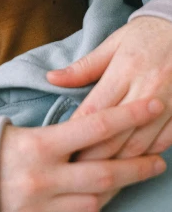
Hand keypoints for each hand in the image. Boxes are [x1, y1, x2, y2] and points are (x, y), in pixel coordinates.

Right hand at [0, 98, 165, 211]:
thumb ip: (55, 135)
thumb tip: (90, 130)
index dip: (129, 116)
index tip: (153, 106)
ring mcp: (37, 207)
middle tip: (159, 160)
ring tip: (122, 180)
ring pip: (94, 202)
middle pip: (106, 173)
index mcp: (39, 145)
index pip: (95, 127)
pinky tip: (95, 204)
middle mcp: (42, 178)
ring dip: (112, 191)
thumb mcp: (15, 129)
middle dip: (138, 166)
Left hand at [47, 17, 171, 158]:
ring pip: (140, 145)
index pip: (95, 110)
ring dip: (118, 163)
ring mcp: (168, 103)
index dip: (77, 134)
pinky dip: (146, 156)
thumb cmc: (145, 36)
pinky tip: (130, 163)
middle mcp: (147, 88)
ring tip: (97, 175)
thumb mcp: (113, 43)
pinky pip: (164, 143)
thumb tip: (51, 78)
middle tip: (74, 171)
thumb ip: (83, 67)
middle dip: (93, 156)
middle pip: (115, 134)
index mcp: (125, 69)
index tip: (62, 148)